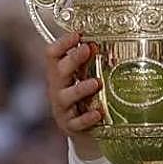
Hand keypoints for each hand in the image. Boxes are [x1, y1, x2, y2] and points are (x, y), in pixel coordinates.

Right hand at [44, 31, 101, 159]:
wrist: (83, 129)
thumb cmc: (85, 97)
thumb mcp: (85, 77)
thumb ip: (92, 61)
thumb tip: (110, 40)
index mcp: (60, 74)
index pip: (52, 54)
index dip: (62, 43)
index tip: (78, 34)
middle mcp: (58, 89)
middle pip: (58, 72)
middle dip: (72, 59)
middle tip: (87, 49)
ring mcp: (63, 108)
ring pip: (65, 97)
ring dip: (80, 88)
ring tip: (96, 83)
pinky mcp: (70, 126)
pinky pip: (76, 123)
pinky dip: (86, 118)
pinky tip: (98, 113)